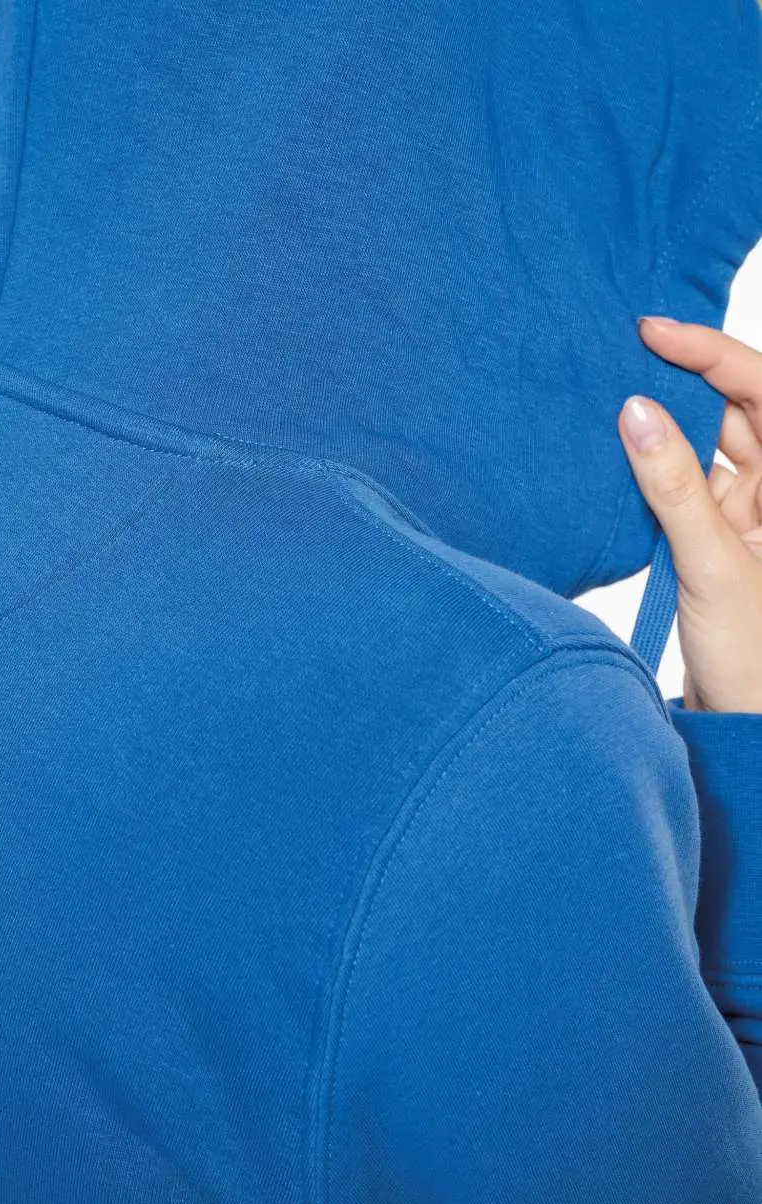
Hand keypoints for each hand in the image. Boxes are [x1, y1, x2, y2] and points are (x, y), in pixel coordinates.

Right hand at [618, 317, 761, 713]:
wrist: (745, 720)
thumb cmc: (754, 654)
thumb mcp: (710, 562)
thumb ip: (672, 484)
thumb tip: (636, 411)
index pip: (759, 390)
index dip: (709, 352)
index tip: (651, 332)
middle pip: (731, 407)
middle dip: (681, 377)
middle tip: (620, 355)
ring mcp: (743, 510)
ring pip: (702, 442)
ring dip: (660, 423)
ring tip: (607, 398)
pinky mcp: (712, 534)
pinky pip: (679, 482)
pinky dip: (648, 466)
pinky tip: (612, 452)